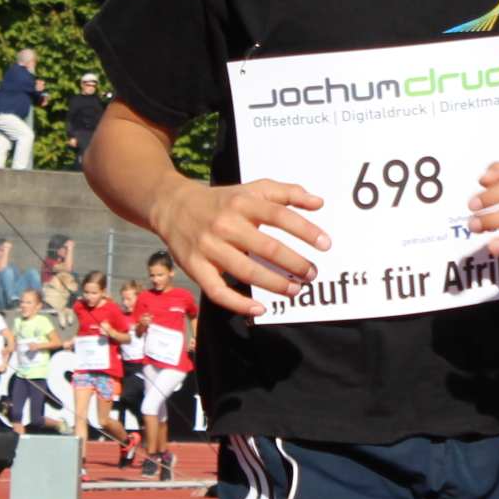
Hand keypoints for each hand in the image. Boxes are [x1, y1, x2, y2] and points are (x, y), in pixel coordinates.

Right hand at [152, 177, 328, 315]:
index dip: (305, 230)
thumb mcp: (252, 189)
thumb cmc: (222, 200)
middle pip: (266, 247)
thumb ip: (286, 193)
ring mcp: (209, 247)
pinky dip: (239, 304)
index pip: (279, 215)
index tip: (326, 244)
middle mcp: (226, 224)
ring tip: (295, 290)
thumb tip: (319, 203)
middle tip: (312, 274)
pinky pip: (218, 291)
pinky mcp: (195, 266)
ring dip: (274, 284)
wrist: (172, 205)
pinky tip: (260, 309)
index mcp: (242, 203)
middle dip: (294, 263)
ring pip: (246, 271)